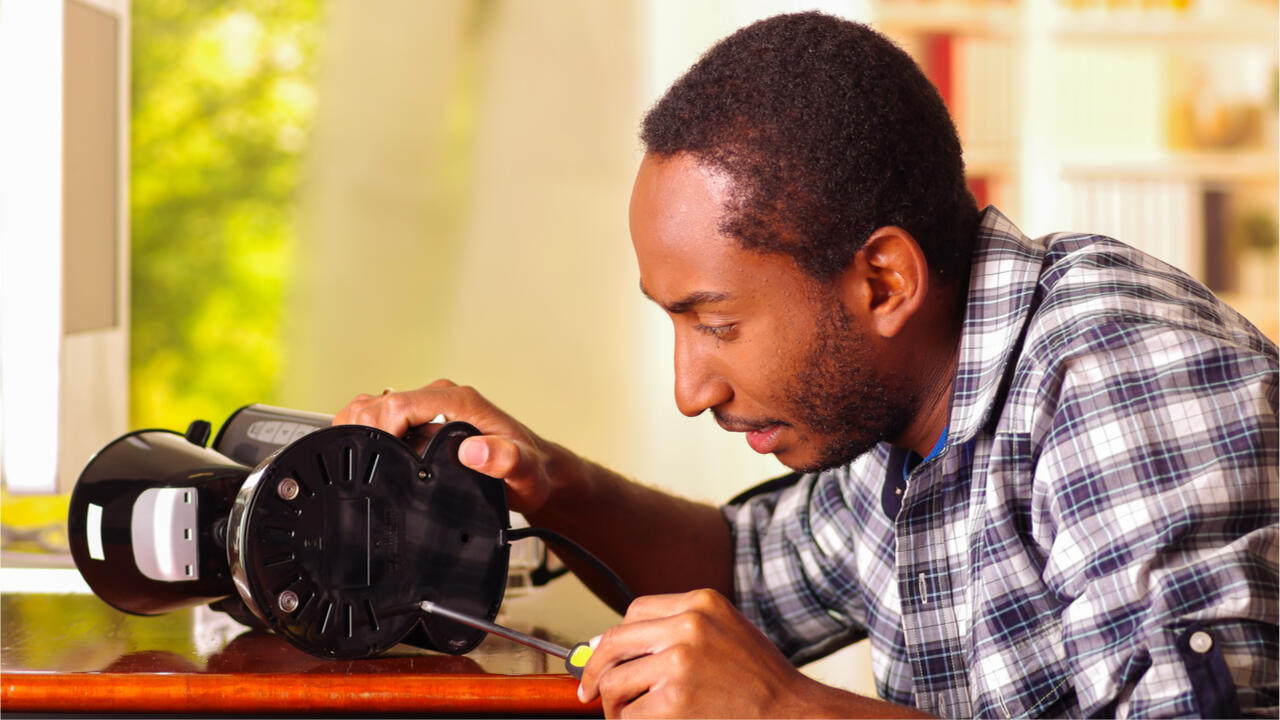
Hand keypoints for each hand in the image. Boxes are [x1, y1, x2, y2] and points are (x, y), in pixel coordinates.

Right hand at [333, 379, 552, 512]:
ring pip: (376, 407)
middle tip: (368, 468)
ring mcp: (430, 408)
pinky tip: (372, 459)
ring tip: (366, 464)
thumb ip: (505, 460)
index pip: (400, 403)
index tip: (378, 460)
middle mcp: (441, 398)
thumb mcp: (523, 471)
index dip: (380, 430)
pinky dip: (369, 435)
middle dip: (365, 433)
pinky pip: (383, 419)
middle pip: (381, 403)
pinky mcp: (422, 421)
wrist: (534, 470)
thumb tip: (474, 452)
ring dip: (363, 432)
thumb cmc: (529, 469)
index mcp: (460, 401)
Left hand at [577, 589, 843, 717]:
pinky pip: (630, 715)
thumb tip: (609, 644)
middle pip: (614, 642)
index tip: (601, 656)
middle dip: (595, 671)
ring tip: (626, 716)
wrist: (794, 713)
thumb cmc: (761, 679)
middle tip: (589, 691)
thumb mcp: (727, 631)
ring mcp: (681, 663)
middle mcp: (689, 625)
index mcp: (701, 602)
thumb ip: (678, 629)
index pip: (634, 611)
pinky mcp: (674, 702)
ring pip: (615, 682)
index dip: (613, 637)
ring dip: (613, 705)